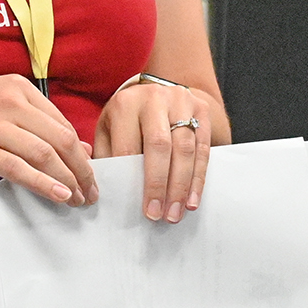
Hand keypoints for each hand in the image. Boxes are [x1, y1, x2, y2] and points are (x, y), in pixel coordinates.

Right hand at [0, 74, 97, 206]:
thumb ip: (37, 123)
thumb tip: (79, 147)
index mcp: (17, 87)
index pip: (61, 122)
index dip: (80, 151)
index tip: (89, 172)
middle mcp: (7, 102)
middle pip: (60, 138)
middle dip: (82, 169)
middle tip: (91, 191)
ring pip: (44, 154)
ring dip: (67, 180)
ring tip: (78, 198)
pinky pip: (19, 169)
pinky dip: (44, 183)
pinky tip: (58, 195)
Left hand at [93, 79, 214, 222]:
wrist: (156, 91)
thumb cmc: (127, 120)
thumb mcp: (109, 130)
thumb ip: (106, 157)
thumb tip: (105, 192)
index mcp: (125, 105)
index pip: (130, 147)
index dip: (138, 181)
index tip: (145, 210)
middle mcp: (153, 99)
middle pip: (160, 146)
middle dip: (162, 185)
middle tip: (164, 215)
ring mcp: (180, 101)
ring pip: (185, 148)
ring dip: (183, 185)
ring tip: (178, 211)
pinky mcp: (200, 110)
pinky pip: (203, 147)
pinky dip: (198, 176)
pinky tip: (193, 198)